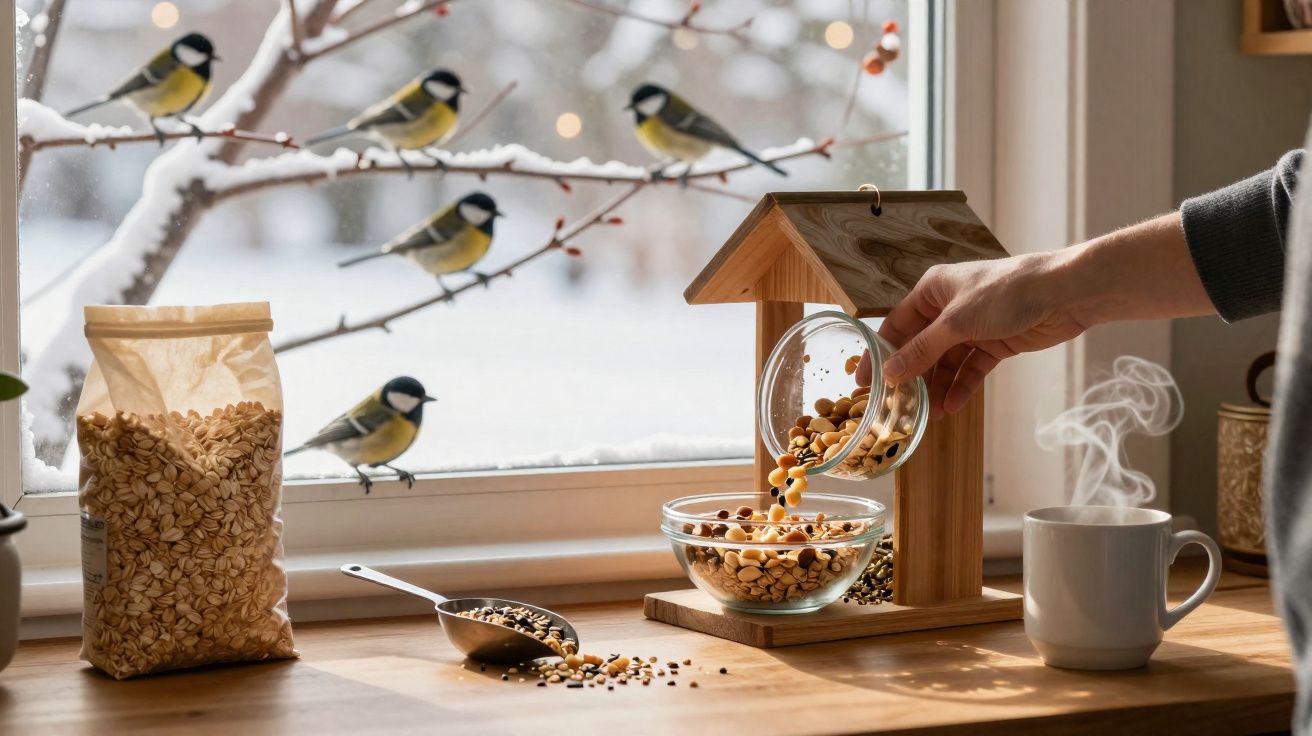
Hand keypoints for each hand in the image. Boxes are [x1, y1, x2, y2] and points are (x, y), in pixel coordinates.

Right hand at [876, 253, 1087, 417]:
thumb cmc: (1006, 292)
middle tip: (896, 405)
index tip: (863, 382)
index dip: (880, 354)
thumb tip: (890, 373)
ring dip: (937, 387)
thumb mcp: (956, 322)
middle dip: (911, 377)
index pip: (896, 325)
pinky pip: (971, 369)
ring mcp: (973, 326)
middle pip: (921, 347)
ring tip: (928, 414)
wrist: (1064, 293)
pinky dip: (962, 386)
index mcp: (933, 290)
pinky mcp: (995, 342)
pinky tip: (952, 406)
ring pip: (946, 362)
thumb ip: (922, 350)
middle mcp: (949, 307)